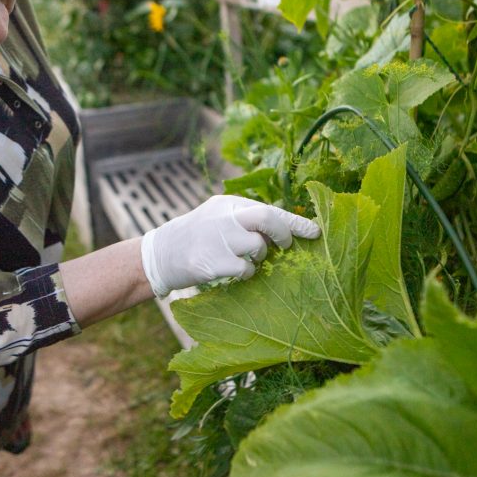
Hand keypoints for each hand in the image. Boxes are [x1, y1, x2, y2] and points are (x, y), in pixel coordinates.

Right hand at [140, 195, 320, 296]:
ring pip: (258, 247)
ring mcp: (218, 239)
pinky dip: (248, 272)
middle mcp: (224, 217)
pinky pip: (245, 269)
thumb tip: (282, 226)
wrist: (161, 254)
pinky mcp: (212, 262)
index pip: (268, 208)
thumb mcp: (217, 217)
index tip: (316, 231)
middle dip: (284, 232)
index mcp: (228, 204)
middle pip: (266, 217)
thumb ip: (245, 218)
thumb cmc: (197, 237)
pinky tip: (236, 272)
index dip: (296, 221)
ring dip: (260, 257)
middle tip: (286, 245)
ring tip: (247, 259)